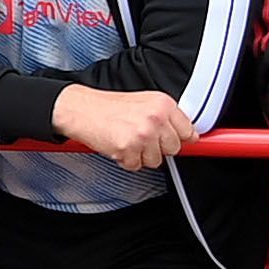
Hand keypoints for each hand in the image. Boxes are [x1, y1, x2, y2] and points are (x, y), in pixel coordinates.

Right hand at [51, 86, 192, 170]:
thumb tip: (189, 135)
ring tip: (127, 139)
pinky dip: (125, 160)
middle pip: (174, 149)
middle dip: (158, 147)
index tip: (176, 141)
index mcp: (163, 104)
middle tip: (140, 138)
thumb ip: (166, 117)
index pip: (188, 131)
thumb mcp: (143, 102)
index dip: (179, 138)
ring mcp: (143, 134)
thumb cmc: (108, 107)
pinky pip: (136, 165)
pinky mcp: (129, 148)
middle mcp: (156, 117)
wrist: (80, 109)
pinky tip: (117, 145)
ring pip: (156, 160)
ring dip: (141, 155)